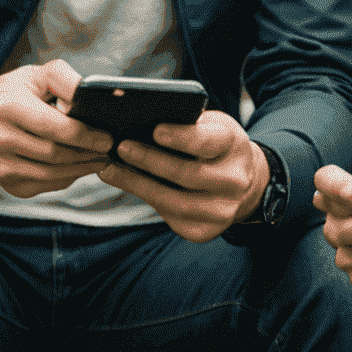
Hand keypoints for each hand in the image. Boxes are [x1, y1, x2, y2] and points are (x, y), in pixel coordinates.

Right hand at [0, 60, 111, 197]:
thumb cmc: (8, 94)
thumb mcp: (32, 75)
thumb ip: (64, 80)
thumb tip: (94, 97)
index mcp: (6, 106)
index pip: (54, 127)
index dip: (85, 135)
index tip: (107, 136)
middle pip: (55, 154)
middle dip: (88, 153)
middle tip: (109, 149)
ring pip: (52, 174)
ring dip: (81, 168)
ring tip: (99, 158)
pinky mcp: (4, 182)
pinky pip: (44, 184)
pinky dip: (66, 177)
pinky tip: (77, 166)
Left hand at [101, 109, 266, 242]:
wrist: (241, 183)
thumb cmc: (214, 145)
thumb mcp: (209, 126)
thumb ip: (185, 123)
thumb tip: (137, 120)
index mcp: (234, 146)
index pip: (208, 142)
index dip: (182, 137)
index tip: (156, 130)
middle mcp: (233, 181)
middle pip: (187, 174)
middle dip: (149, 160)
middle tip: (121, 147)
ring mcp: (222, 211)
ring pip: (174, 202)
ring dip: (137, 184)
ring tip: (110, 169)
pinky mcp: (205, 231)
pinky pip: (170, 218)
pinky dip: (144, 200)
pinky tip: (126, 184)